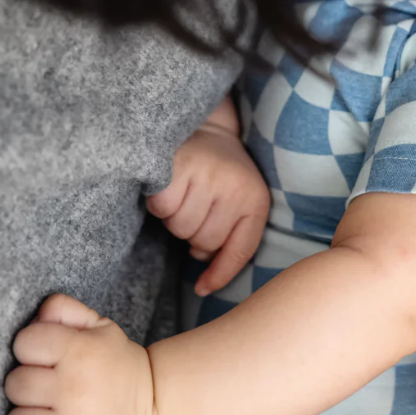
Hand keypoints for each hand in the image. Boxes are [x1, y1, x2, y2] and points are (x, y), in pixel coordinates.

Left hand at [5, 293, 157, 414]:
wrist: (157, 405)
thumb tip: (37, 314)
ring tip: (51, 414)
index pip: (24, 343)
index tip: (49, 356)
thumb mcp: (101, 327)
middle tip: (51, 387)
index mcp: (81, 351)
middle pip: (14, 385)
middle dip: (29, 384)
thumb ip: (66, 311)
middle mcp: (76, 389)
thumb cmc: (120, 364)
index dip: (33, 347)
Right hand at [147, 113, 268, 295]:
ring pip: (181, 228)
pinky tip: (168, 185)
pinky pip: (163, 208)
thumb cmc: (217, 173)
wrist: (202, 125)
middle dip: (193, 234)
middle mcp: (236, 188)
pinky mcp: (180, 167)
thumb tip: (205, 281)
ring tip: (182, 194)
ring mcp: (209, 176)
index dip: (221, 274)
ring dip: (175, 218)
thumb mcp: (236, 202)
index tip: (203, 289)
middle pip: (204, 243)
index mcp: (256, 200)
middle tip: (193, 208)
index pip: (241, 250)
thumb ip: (229, 236)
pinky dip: (159, 203)